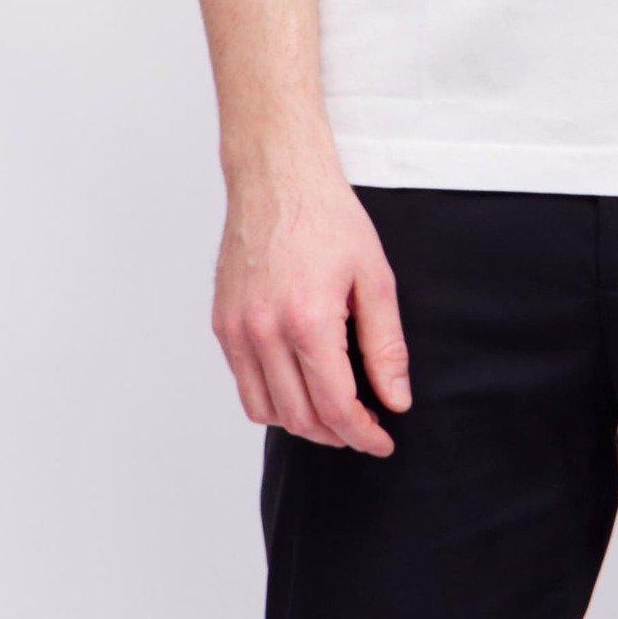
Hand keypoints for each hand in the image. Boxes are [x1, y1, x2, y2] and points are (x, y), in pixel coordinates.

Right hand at [212, 159, 409, 456]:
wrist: (276, 178)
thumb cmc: (328, 219)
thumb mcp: (374, 279)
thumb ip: (386, 346)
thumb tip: (395, 399)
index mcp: (307, 320)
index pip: (334, 407)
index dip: (363, 435)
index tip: (382, 440)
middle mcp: (263, 331)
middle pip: (299, 418)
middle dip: (337, 434)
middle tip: (365, 426)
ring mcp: (236, 329)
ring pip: (265, 411)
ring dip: (302, 423)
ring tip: (334, 410)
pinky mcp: (222, 323)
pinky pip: (244, 384)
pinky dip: (273, 398)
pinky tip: (301, 383)